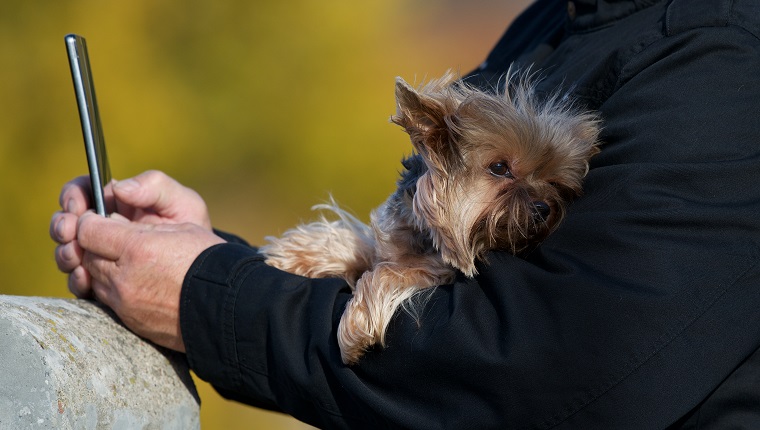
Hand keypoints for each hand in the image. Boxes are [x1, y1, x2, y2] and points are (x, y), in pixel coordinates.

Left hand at [49, 170, 223, 350]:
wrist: (228, 305)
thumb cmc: (209, 261)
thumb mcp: (180, 228)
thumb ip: (141, 226)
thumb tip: (112, 224)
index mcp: (138, 249)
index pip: (89, 230)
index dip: (93, 220)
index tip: (102, 218)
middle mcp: (124, 278)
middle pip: (87, 254)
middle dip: (96, 243)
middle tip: (113, 237)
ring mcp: (125, 303)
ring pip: (93, 278)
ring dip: (102, 266)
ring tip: (125, 260)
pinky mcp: (130, 320)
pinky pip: (106, 299)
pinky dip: (112, 286)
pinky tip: (132, 280)